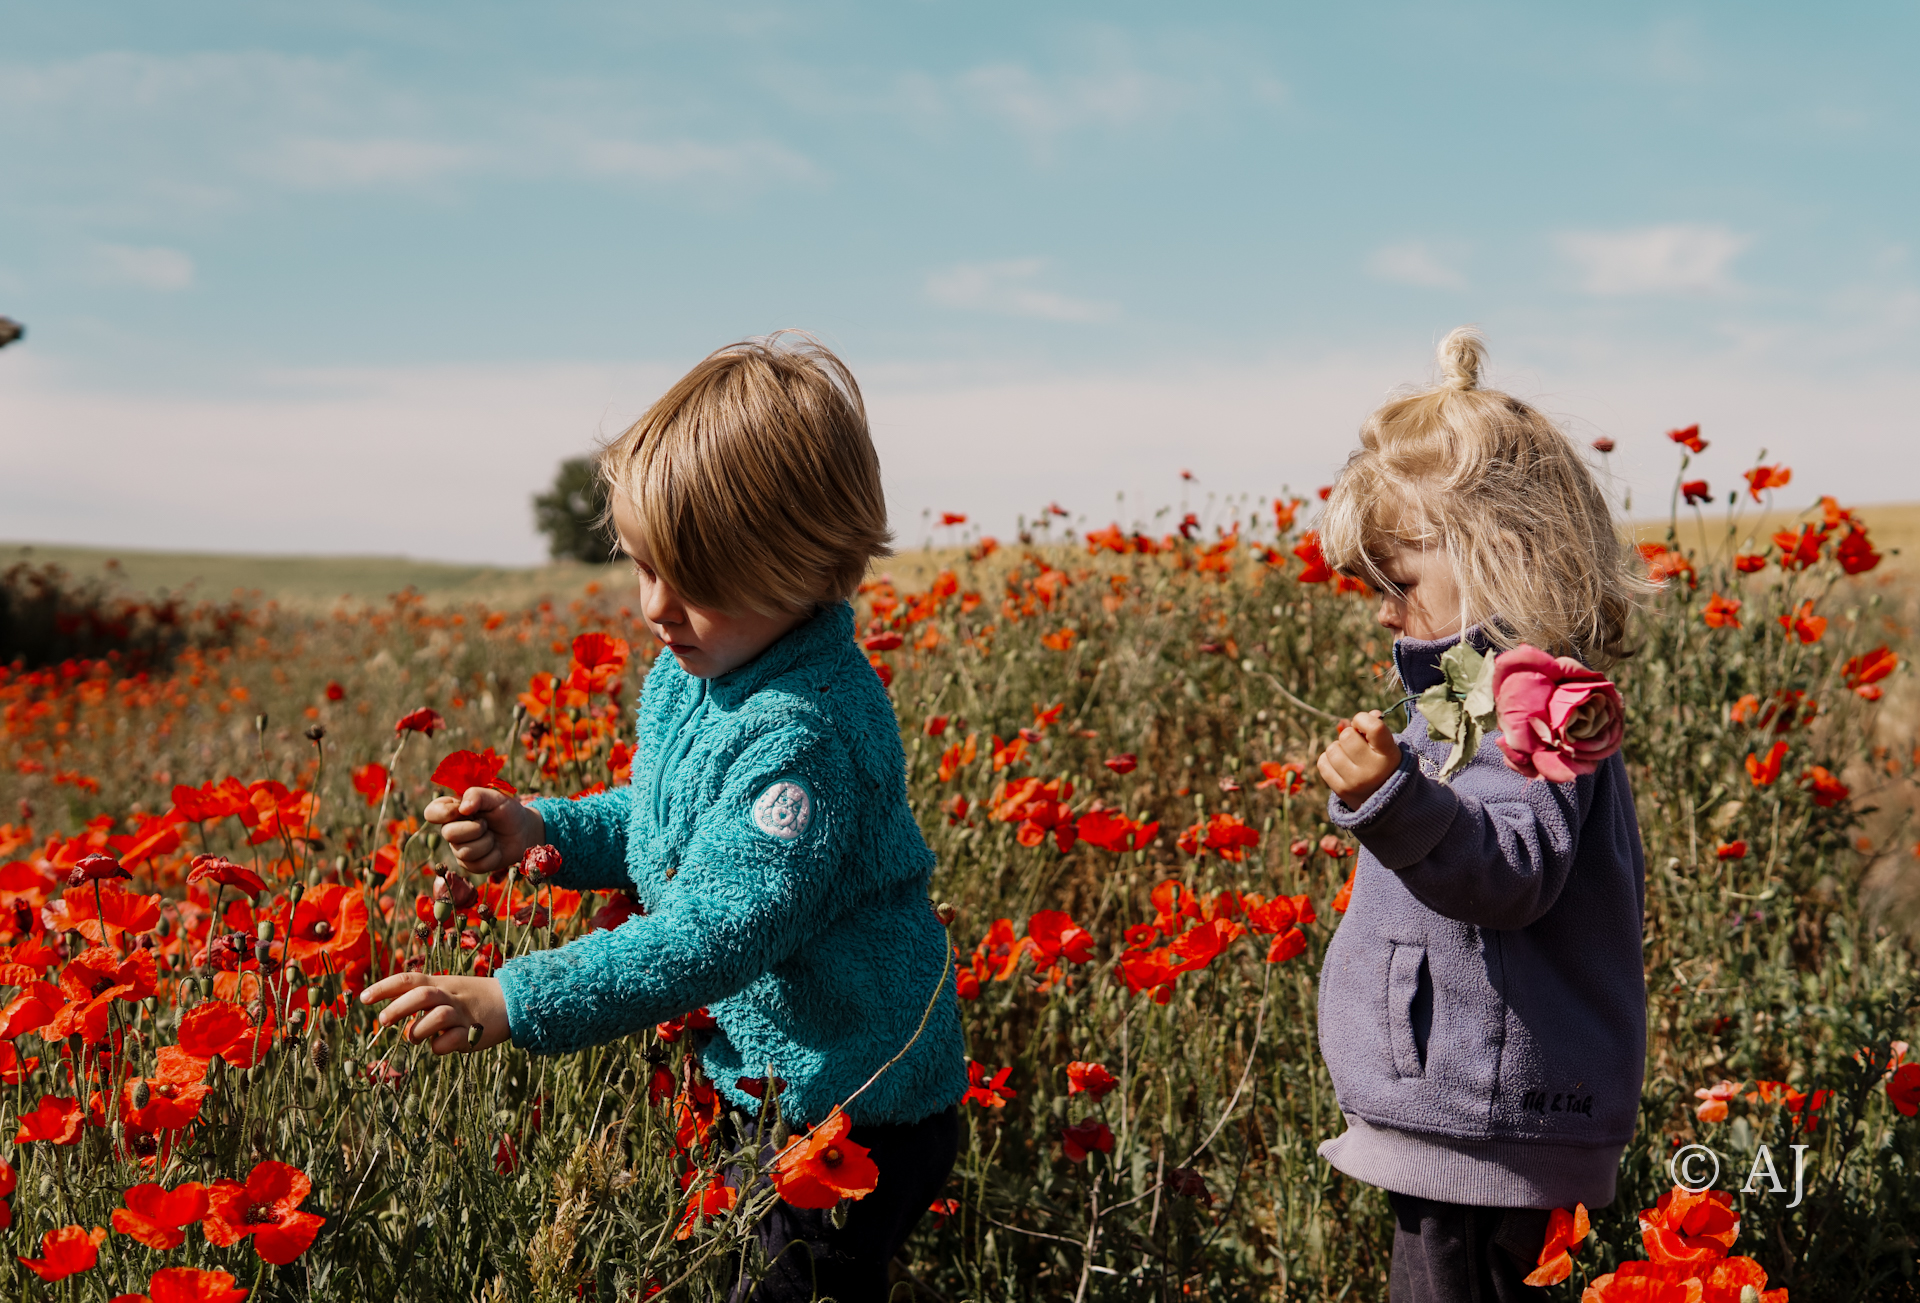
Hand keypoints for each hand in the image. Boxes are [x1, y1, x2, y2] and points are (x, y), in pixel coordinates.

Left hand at [360, 971, 511, 1054]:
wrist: (513, 1001)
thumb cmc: (472, 998)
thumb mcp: (448, 991)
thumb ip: (423, 1004)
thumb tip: (401, 1025)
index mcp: (440, 984)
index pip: (408, 980)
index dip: (383, 988)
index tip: (363, 998)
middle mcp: (450, 996)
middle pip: (421, 995)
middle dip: (398, 1008)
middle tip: (384, 1021)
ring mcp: (462, 1014)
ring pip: (436, 1017)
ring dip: (419, 1030)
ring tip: (414, 1038)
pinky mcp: (473, 1032)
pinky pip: (449, 1041)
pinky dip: (439, 1046)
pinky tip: (441, 1045)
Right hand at [424, 788, 544, 878]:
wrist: (523, 832)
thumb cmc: (507, 811)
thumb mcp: (496, 797)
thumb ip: (477, 795)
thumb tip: (463, 808)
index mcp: (452, 810)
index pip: (431, 812)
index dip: (444, 813)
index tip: (464, 810)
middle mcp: (451, 829)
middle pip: (448, 834)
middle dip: (475, 829)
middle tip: (486, 823)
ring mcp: (459, 848)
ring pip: (464, 851)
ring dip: (487, 842)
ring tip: (493, 836)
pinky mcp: (470, 864)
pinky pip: (477, 865)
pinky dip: (493, 855)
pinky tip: (496, 849)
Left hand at [1317, 711, 1401, 808]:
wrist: (1386, 801)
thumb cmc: (1384, 764)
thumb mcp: (1387, 746)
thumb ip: (1376, 728)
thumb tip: (1364, 716)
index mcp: (1389, 755)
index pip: (1374, 727)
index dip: (1363, 719)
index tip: (1364, 725)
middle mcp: (1373, 769)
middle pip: (1346, 736)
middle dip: (1349, 735)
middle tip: (1357, 744)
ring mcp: (1356, 782)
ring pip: (1332, 749)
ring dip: (1338, 748)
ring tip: (1350, 756)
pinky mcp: (1341, 790)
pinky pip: (1323, 763)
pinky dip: (1328, 760)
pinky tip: (1341, 765)